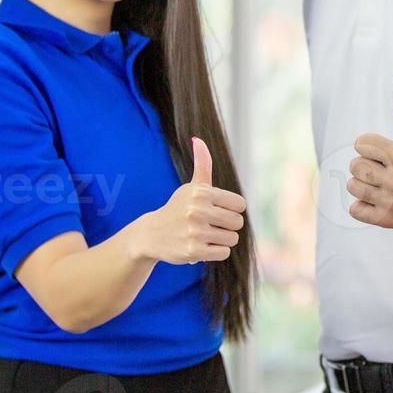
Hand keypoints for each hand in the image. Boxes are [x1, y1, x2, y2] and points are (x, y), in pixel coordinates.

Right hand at [138, 138, 245, 263]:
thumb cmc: (178, 209)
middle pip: (238, 222)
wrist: (151, 234)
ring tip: (205, 235)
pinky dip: (216, 251)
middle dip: (227, 226)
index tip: (217, 211)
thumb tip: (198, 139)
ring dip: (222, 239)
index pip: (240, 205)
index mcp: (201, 192)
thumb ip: (202, 164)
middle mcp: (198, 210)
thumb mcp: (190, 187)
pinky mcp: (193, 251)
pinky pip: (223, 253)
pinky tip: (202, 246)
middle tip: (211, 225)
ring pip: (232, 238)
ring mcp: (195, 231)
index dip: (232, 209)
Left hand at [348, 74, 392, 229]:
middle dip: (367, 164)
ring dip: (363, 184)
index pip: (360, 143)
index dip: (371, 145)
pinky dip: (362, 205)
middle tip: (384, 168)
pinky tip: (379, 199)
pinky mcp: (390, 220)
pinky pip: (355, 210)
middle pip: (355, 165)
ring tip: (382, 183)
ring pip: (353, 187)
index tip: (385, 151)